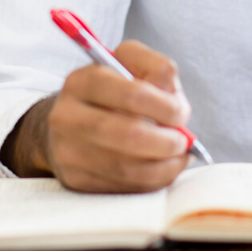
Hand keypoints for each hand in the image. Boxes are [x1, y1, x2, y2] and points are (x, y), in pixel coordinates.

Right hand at [2, 40, 191, 192]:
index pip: (133, 95)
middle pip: (129, 135)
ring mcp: (68, 151)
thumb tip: (177, 106)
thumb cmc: (110, 91)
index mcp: (82, 81)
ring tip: (179, 156)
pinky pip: (123, 186)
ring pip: (128, 167)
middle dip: (166, 141)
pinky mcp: (75, 179)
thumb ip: (158, 69)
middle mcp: (67, 117)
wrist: (69, 121)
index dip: (166, 107)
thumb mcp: (129, 64)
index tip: (181, 113)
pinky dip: (152, 180)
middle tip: (184, 141)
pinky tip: (163, 168)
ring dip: (164, 165)